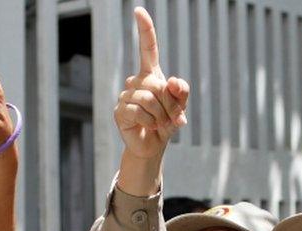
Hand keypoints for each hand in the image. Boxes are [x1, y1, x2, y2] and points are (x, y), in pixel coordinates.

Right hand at [114, 8, 189, 159]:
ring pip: (149, 98)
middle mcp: (136, 82)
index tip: (139, 11)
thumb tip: (173, 81)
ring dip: (161, 114)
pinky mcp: (120, 111)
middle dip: (170, 104)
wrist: (152, 146)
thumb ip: (181, 92)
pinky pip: (139, 111)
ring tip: (160, 124)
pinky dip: (150, 121)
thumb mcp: (180, 107)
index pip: (147, 49)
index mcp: (151, 75)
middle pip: (157, 83)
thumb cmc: (166, 124)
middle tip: (173, 118)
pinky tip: (148, 127)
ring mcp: (126, 96)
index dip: (145, 30)